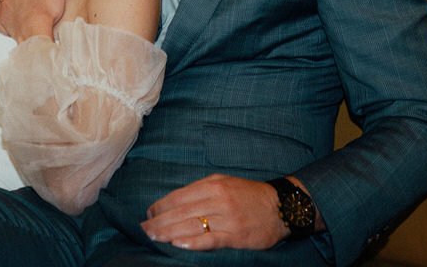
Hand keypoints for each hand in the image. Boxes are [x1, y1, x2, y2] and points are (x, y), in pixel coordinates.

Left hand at [140, 174, 289, 250]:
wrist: (282, 206)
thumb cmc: (249, 195)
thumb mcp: (225, 183)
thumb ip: (201, 190)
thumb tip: (175, 201)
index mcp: (213, 185)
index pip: (179, 196)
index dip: (161, 206)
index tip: (149, 214)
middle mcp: (218, 199)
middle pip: (181, 211)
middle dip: (159, 221)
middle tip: (144, 229)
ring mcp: (227, 218)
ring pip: (192, 225)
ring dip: (169, 232)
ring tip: (154, 237)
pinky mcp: (237, 235)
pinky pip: (211, 239)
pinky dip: (193, 242)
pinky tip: (178, 244)